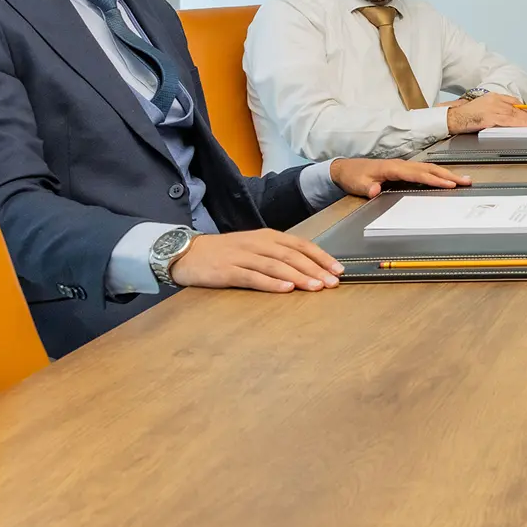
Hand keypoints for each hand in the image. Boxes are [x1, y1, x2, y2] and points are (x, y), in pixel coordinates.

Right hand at [170, 229, 341, 292]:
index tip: (338, 269)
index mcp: (268, 236)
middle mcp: (258, 243)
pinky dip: (271, 283)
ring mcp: (242, 256)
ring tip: (317, 287)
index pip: (301, 245)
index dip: (321, 257)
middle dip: (315, 269)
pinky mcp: (227, 270)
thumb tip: (309, 269)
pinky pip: (253, 276)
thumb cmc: (226, 253)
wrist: (187, 253)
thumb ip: (278, 256)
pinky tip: (286, 289)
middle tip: (333, 282)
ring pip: (276, 265)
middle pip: (292, 255)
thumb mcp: (255, 248)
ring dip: (299, 276)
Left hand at [330, 157, 469, 198]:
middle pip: (429, 169)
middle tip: (466, 181)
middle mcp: (400, 165)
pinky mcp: (403, 170)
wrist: (345, 169)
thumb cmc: (352, 176)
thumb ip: (365, 187)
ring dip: (447, 174)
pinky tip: (447, 179)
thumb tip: (374, 190)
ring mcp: (403, 166)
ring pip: (429, 169)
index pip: (417, 174)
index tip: (448, 184)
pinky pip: (425, 171)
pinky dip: (438, 174)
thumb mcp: (355, 183)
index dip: (434, 179)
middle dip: (449, 175)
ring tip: (464, 180)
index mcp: (391, 168)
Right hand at [447, 92, 526, 133]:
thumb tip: (509, 117)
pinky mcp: (488, 117)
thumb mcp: (483, 107)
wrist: (453, 117)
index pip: (512, 101)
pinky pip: (506, 120)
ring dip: (525, 119)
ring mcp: (491, 108)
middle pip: (515, 107)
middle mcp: (493, 100)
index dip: (523, 108)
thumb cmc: (466, 114)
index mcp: (492, 96)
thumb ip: (496, 110)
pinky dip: (516, 122)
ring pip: (512, 114)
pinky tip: (524, 125)